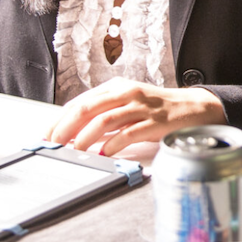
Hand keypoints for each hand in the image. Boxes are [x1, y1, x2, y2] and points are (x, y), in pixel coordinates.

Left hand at [44, 78, 226, 154]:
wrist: (194, 107)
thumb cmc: (159, 108)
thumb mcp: (129, 104)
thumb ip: (104, 114)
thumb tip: (75, 133)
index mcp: (117, 87)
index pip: (80, 102)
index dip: (59, 119)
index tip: (46, 135)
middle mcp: (127, 93)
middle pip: (88, 108)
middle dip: (66, 128)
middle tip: (53, 144)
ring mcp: (141, 107)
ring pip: (105, 119)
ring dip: (85, 138)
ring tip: (75, 151)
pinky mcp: (154, 122)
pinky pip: (128, 133)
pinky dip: (112, 145)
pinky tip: (104, 154)